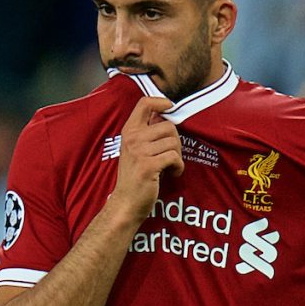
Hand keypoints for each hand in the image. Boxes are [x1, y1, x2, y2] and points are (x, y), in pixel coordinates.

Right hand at [109, 96, 179, 220]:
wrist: (125, 204)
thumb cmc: (135, 178)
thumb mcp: (136, 150)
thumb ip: (147, 133)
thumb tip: (166, 116)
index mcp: (129, 131)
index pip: (144, 103)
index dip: (161, 101)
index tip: (170, 107)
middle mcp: (133, 138)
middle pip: (168, 126)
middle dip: (176, 142)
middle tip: (171, 156)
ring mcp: (140, 152)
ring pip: (174, 142)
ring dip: (177, 157)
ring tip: (170, 167)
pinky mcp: (148, 166)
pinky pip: (174, 158)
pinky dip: (178, 167)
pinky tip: (172, 174)